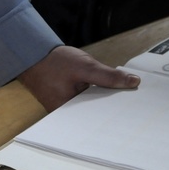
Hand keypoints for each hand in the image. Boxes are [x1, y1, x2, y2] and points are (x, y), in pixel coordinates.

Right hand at [17, 46, 139, 111]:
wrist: (35, 53)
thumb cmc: (55, 62)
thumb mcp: (87, 67)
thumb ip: (109, 76)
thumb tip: (133, 82)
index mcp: (68, 111)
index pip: (97, 116)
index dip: (116, 109)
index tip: (133, 103)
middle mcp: (65, 114)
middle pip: (94, 111)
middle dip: (110, 103)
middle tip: (130, 96)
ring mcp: (65, 106)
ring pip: (90, 104)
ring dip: (102, 96)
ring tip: (120, 91)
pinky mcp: (65, 99)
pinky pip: (84, 99)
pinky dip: (94, 93)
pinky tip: (105, 87)